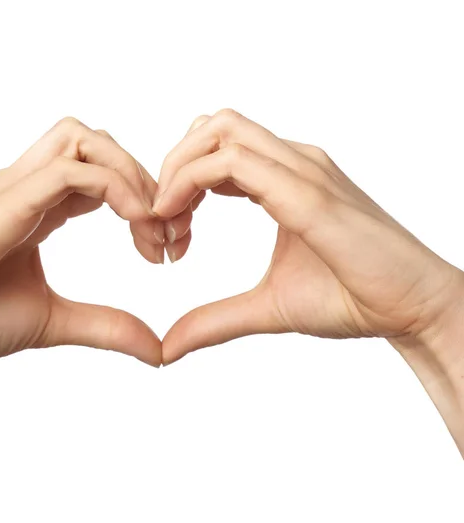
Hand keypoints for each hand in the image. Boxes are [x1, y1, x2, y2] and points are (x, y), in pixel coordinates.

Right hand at [0, 118, 160, 366]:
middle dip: (142, 177)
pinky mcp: (1, 203)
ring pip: (82, 140)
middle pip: (95, 142)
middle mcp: (23, 186)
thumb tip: (157, 351)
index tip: (165, 245)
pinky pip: (66, 171)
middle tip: (168, 230)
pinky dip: (112, 186)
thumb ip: (107, 327)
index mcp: (35, 204)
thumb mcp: (55, 321)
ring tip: (152, 222)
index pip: (98, 173)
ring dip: (129, 174)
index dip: (141, 199)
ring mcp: (10, 189)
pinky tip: (135, 221)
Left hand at [153, 109, 463, 364]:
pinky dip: (192, 182)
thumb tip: (167, 347)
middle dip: (171, 166)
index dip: (177, 182)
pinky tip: (179, 222)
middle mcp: (292, 163)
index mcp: (283, 180)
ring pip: (219, 131)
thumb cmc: (349, 298)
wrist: (410, 308)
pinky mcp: (309, 193)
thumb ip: (214, 320)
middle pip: (211, 127)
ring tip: (166, 222)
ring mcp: (303, 171)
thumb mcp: (265, 307)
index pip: (215, 150)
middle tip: (159, 221)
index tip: (166, 231)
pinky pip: (236, 163)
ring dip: (177, 171)